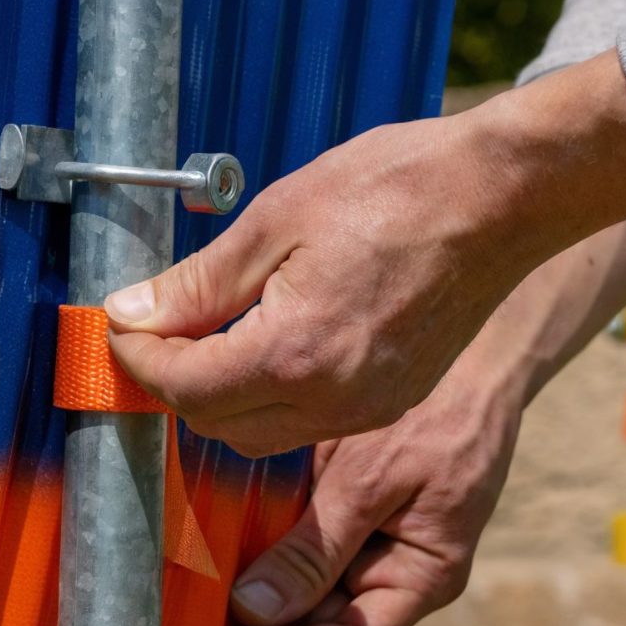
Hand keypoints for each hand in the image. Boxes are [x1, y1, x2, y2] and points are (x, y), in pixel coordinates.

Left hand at [105, 52, 625, 457]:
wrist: (504, 196)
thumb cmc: (396, 189)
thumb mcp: (274, 221)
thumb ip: (197, 284)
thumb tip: (132, 312)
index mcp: (296, 353)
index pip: (183, 387)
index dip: (138, 359)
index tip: (122, 326)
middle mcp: (332, 399)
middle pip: (214, 424)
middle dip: (174, 384)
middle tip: (156, 332)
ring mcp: (367, 409)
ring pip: (257, 436)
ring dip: (219, 399)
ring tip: (206, 339)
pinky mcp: (389, 403)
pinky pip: (304, 424)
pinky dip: (269, 399)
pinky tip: (264, 347)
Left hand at [214, 364, 518, 625]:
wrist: (464, 355)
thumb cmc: (438, 414)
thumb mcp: (373, 481)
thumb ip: (316, 550)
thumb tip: (252, 611)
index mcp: (418, 581)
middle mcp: (386, 578)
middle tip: (194, 609)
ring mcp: (359, 551)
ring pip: (292, 600)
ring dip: (245, 595)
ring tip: (194, 579)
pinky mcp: (333, 519)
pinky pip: (287, 552)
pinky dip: (251, 552)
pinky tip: (212, 538)